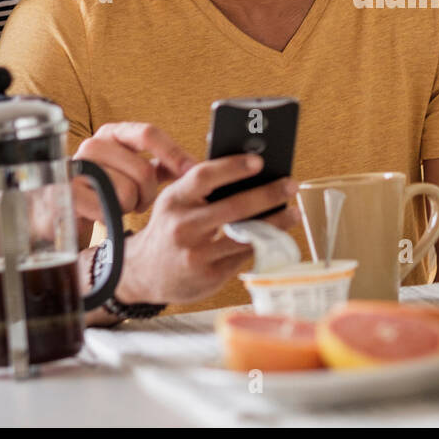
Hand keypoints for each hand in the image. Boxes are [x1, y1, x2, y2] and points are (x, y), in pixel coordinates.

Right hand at [72, 122, 194, 219]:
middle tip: (138, 201)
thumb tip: (197, 165)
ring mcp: (77, 167)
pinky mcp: (67, 192)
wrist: (62, 213)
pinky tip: (101, 214)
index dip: (174, 153)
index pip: (149, 133)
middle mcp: (93, 144)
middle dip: (148, 194)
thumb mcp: (133, 171)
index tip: (193, 170)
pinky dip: (111, 217)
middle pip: (143, 170)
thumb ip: (161, 163)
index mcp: (112, 133)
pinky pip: (107, 209)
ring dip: (128, 206)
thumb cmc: (105, 191)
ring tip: (116, 206)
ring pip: (127, 192)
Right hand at [115, 154, 300, 304]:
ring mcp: (196, 254)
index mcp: (174, 200)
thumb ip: (203, 187)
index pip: (204, 177)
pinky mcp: (210, 276)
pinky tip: (277, 235)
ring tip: (293, 212)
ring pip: (246, 235)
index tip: (259, 162)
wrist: (145, 272)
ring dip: (276, 222)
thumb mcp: (176, 202)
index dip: (233, 167)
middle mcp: (183, 226)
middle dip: (268, 195)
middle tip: (290, 185)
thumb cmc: (170, 228)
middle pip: (234, 207)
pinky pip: (244, 256)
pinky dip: (264, 244)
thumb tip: (251, 171)